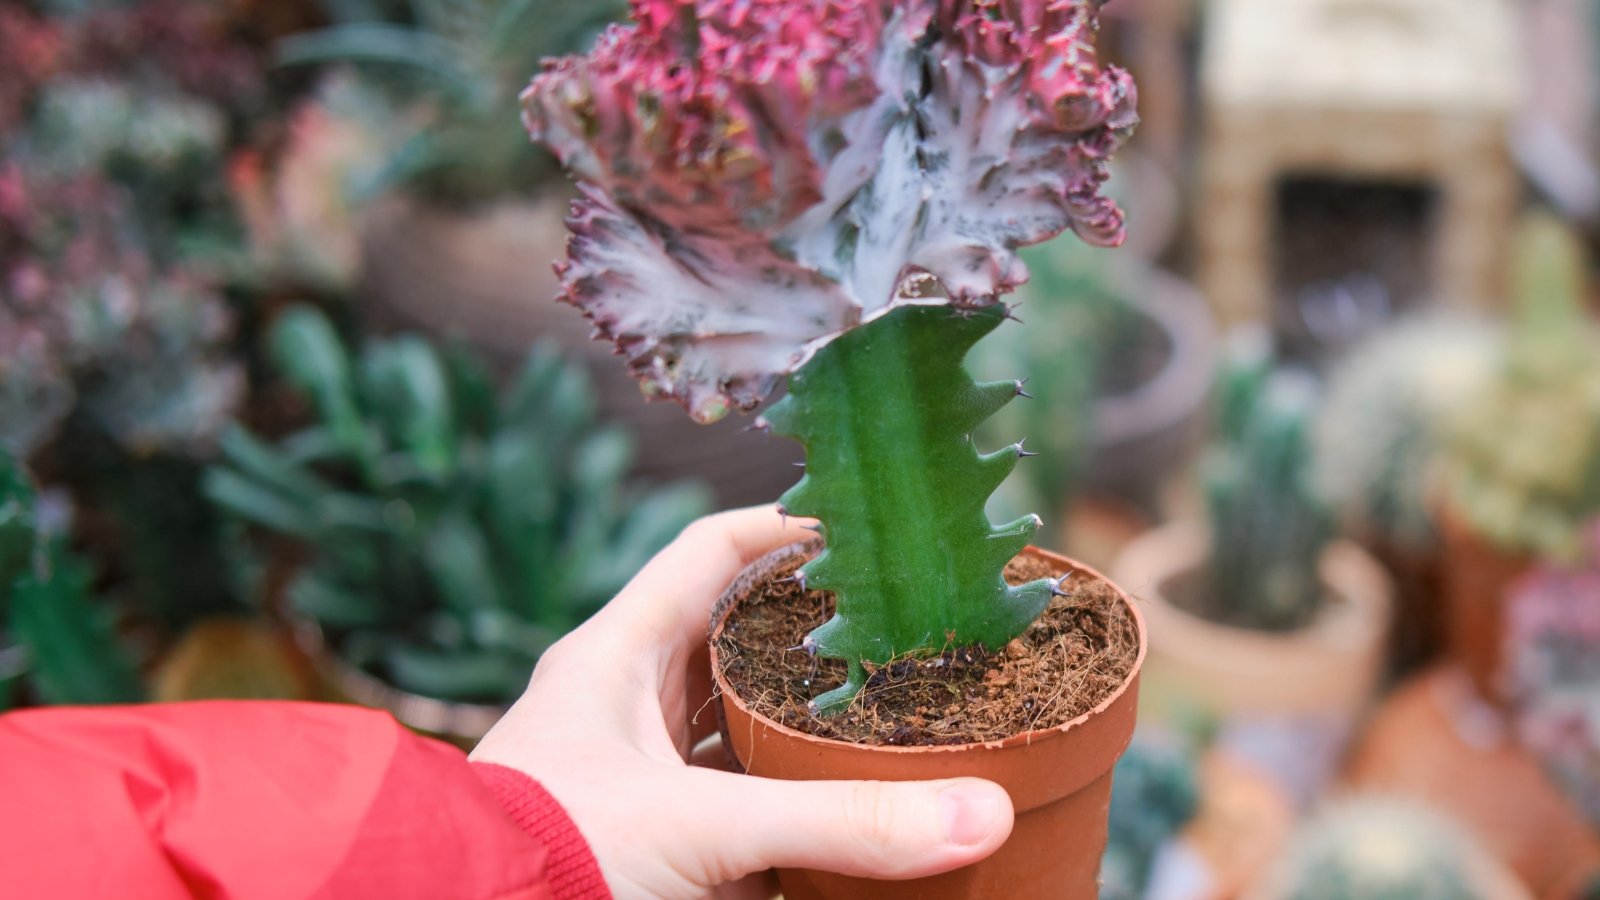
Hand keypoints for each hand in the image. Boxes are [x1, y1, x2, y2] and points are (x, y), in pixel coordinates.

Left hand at [471, 506, 1014, 898]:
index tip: (866, 529)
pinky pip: (740, 812)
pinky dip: (794, 812)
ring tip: (896, 715)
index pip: (709, 551)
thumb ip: (838, 823)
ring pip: (740, 730)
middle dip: (815, 635)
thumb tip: (983, 814)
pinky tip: (855, 819)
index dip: (785, 527)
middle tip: (902, 628)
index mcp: (616, 657)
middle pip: (736, 639)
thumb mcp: (700, 828)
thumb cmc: (544, 858)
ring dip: (806, 728)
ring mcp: (641, 781)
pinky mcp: (658, 848)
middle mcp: (627, 708)